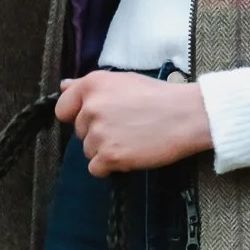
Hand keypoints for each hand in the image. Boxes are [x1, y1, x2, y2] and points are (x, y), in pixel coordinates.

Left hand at [55, 70, 211, 175]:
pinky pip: (96, 168)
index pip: (63, 108)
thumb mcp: (122, 80)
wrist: (186, 116)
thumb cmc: (159, 97)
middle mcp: (90, 107)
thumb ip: (88, 85)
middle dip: (97, 133)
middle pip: (78, 131)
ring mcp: (98, 132)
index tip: (95, 120)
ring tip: (132, 140)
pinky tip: (129, 154)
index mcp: (92, 85)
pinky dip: (110, 167)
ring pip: (88, 151)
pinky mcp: (109, 155)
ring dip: (105, 150)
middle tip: (125, 128)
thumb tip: (64, 86)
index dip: (77, 116)